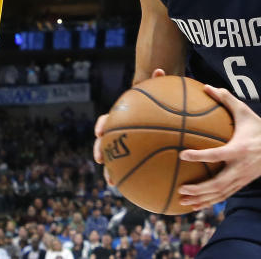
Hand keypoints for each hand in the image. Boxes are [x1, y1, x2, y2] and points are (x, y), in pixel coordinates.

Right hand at [94, 68, 165, 184]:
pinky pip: (132, 171)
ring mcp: (124, 148)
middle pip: (103, 143)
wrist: (161, 121)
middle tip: (100, 158)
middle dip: (100, 151)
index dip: (101, 126)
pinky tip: (140, 191)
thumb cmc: (159, 105)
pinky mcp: (134, 160)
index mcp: (120, 118)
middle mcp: (119, 134)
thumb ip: (157, 84)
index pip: (106, 120)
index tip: (100, 133)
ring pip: (113, 161)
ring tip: (112, 183)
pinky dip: (133, 180)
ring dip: (110, 172)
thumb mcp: (159, 95)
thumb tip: (159, 70)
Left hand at [178, 85, 260, 208]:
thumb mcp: (244, 111)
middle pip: (217, 184)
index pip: (216, 155)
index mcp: (239, 149)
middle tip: (180, 189)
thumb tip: (206, 86)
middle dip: (198, 189)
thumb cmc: (258, 126)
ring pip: (220, 194)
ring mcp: (242, 178)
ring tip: (182, 201)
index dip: (199, 156)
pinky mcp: (243, 183)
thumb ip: (225, 98)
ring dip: (201, 199)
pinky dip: (210, 202)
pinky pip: (224, 195)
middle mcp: (240, 167)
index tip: (182, 155)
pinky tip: (195, 205)